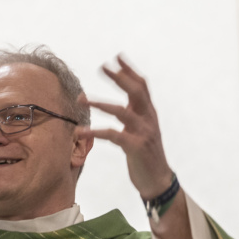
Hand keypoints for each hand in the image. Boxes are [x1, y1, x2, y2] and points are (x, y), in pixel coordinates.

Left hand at [82, 55, 174, 198]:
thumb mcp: (143, 131)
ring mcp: (143, 133)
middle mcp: (148, 120)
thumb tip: (124, 104)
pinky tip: (80, 131)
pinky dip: (95, 132)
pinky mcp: (135, 147)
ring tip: (81, 99)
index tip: (117, 57)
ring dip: (100, 102)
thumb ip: (135, 116)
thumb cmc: (146, 155)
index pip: (142, 86)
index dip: (130, 70)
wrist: (158, 181)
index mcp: (149, 114)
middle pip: (135, 91)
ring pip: (121, 111)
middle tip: (102, 67)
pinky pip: (113, 135)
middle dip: (119, 78)